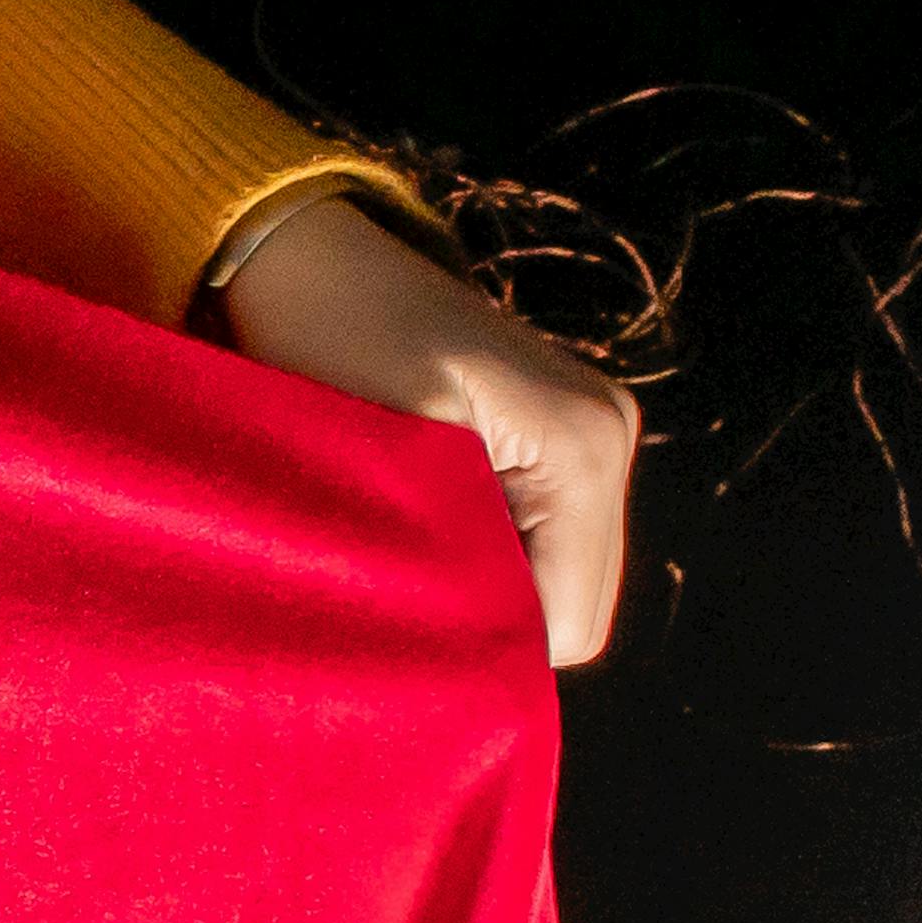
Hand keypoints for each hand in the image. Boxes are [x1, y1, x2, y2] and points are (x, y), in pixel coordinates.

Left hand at [218, 190, 638, 665]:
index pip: (565, 624)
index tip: (403, 632)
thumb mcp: (386, 463)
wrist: (311, 256)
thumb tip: (477, 667)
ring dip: (485, 589)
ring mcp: (595, 436)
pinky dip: (489, 556)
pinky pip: (544, 543)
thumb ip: (448, 567)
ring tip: (408, 554)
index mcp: (583, 446)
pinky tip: (429, 527)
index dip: (484, 648)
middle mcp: (610, 438)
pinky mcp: (562, 438)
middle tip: (400, 599)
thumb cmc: (330, 342)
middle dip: (490, 623)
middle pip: (573, 612)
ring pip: (557, 583)